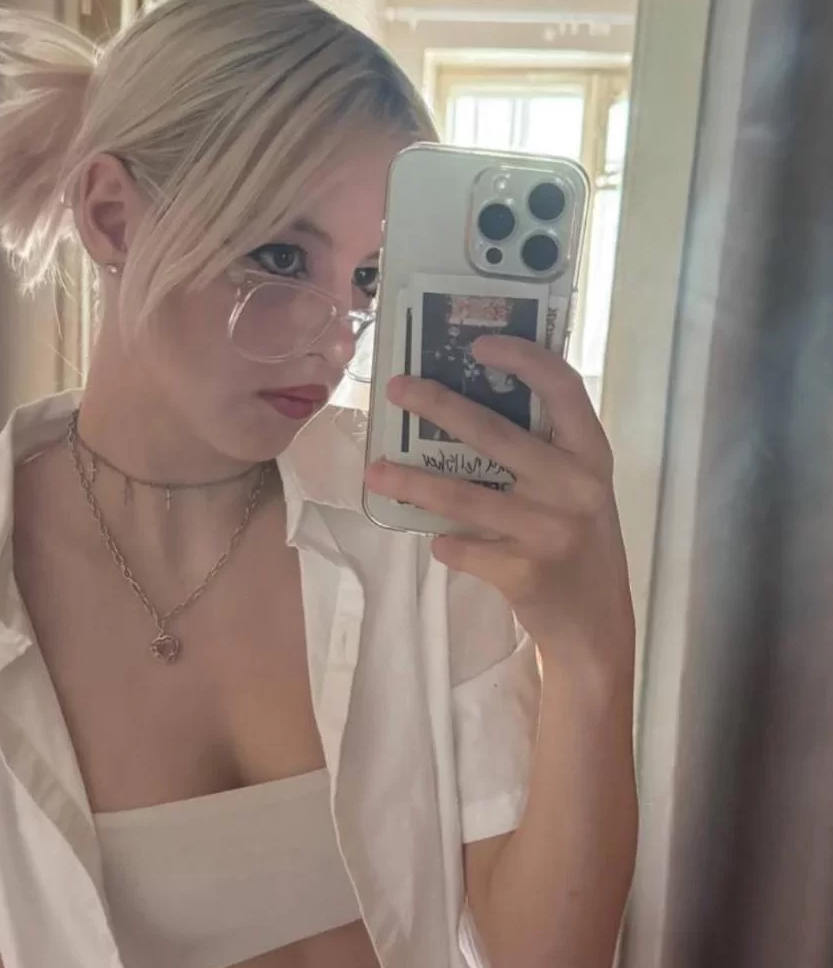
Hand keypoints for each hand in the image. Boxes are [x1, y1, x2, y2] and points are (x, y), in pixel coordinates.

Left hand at [364, 335, 633, 670]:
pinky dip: (442, 542)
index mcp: (591, 454)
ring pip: (462, 497)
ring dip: (411, 482)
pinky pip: (461, 546)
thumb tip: (465, 396)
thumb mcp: (577, 485)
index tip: (478, 343)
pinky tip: (435, 540)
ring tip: (374, 471)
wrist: (594, 623)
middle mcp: (575, 486)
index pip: (563, 387)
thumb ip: (542, 449)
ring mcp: (549, 531)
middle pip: (495, 433)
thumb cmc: (577, 538)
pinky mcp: (523, 572)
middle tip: (396, 388)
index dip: (523, 358)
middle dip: (438, 406)